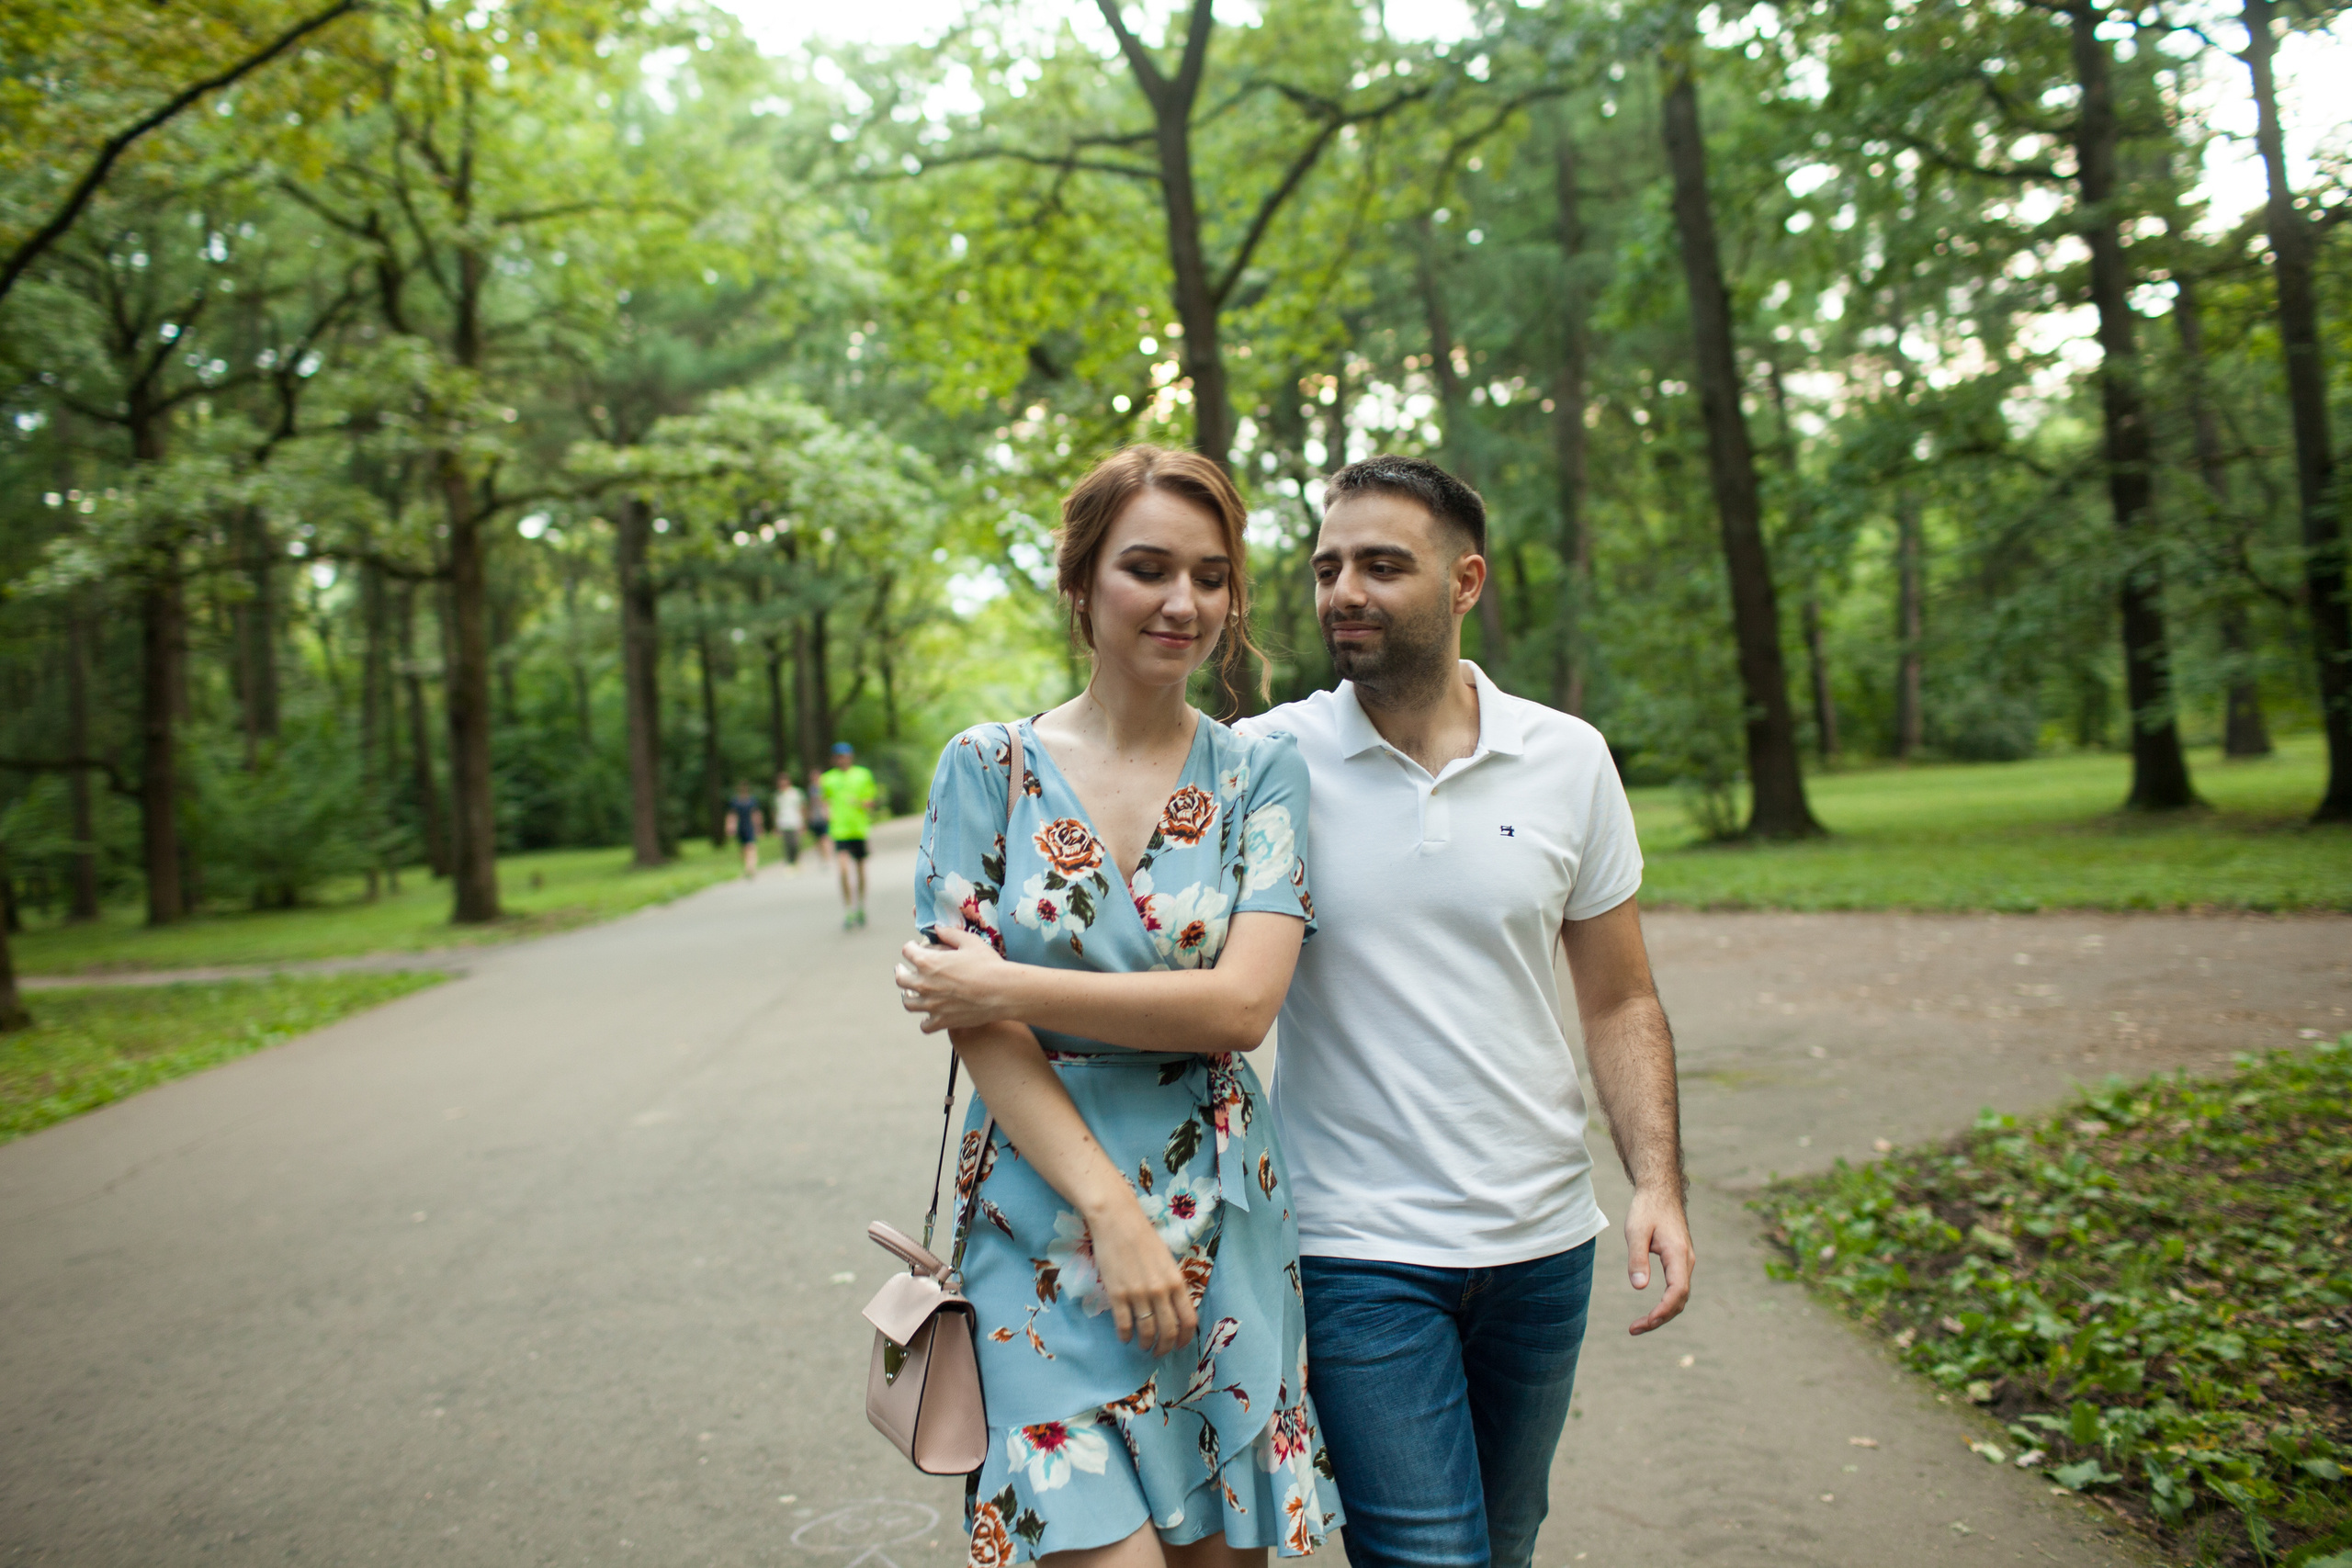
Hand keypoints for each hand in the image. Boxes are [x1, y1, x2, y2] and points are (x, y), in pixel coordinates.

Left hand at [896, 927, 1015, 1032]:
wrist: (1002, 992)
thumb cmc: (988, 964)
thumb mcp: (970, 942)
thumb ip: (950, 933)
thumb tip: (937, 929)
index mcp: (928, 962)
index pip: (907, 951)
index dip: (911, 947)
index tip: (914, 947)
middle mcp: (924, 984)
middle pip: (900, 978)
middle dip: (901, 971)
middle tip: (903, 970)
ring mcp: (931, 1005)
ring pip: (908, 1003)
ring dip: (909, 996)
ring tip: (913, 993)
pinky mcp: (942, 1021)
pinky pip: (925, 1026)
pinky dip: (926, 1021)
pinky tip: (929, 1017)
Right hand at [1085, 1198, 1196, 1357]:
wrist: (1117, 1221)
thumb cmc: (1144, 1237)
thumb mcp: (1167, 1260)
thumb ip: (1172, 1284)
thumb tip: (1174, 1308)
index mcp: (1176, 1281)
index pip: (1188, 1320)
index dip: (1186, 1338)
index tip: (1180, 1346)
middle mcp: (1160, 1291)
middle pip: (1169, 1331)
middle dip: (1165, 1347)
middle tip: (1160, 1352)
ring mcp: (1138, 1294)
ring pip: (1147, 1331)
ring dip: (1145, 1344)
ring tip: (1143, 1346)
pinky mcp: (1117, 1294)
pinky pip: (1124, 1324)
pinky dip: (1126, 1335)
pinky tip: (1125, 1337)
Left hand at [1623, 1183, 1694, 1335]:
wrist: (1660, 1191)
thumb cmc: (1646, 1209)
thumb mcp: (1636, 1231)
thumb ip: (1637, 1259)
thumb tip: (1639, 1287)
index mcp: (1678, 1254)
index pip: (1677, 1291)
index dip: (1663, 1310)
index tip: (1645, 1322)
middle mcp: (1687, 1261)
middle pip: (1680, 1299)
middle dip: (1660, 1318)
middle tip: (1634, 1329)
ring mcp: (1685, 1262)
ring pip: (1679, 1296)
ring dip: (1663, 1313)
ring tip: (1639, 1325)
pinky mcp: (1679, 1261)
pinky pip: (1677, 1288)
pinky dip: (1666, 1304)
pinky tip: (1651, 1311)